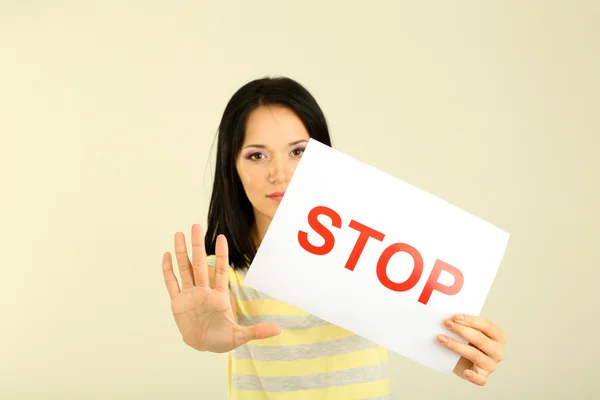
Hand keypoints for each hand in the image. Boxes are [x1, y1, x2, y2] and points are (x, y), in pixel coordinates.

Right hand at [162, 224, 280, 352]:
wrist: (203, 347)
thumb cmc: (222, 340)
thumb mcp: (240, 337)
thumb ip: (256, 331)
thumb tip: (278, 330)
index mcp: (219, 296)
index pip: (220, 271)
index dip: (220, 255)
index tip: (221, 237)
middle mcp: (203, 291)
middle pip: (199, 265)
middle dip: (197, 246)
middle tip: (195, 226)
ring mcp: (190, 295)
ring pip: (184, 270)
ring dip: (181, 253)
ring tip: (179, 234)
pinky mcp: (178, 303)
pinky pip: (172, 284)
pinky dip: (168, 271)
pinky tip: (166, 255)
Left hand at [437, 314, 505, 385]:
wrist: (462, 360)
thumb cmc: (467, 342)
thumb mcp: (468, 331)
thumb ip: (463, 324)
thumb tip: (449, 318)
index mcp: (498, 336)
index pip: (487, 325)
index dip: (470, 320)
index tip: (454, 316)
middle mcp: (497, 351)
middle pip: (480, 339)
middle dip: (461, 330)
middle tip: (446, 324)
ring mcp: (491, 365)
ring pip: (475, 355)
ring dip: (456, 346)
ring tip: (441, 338)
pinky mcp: (483, 377)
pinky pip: (480, 379)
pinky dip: (473, 376)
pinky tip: (465, 372)